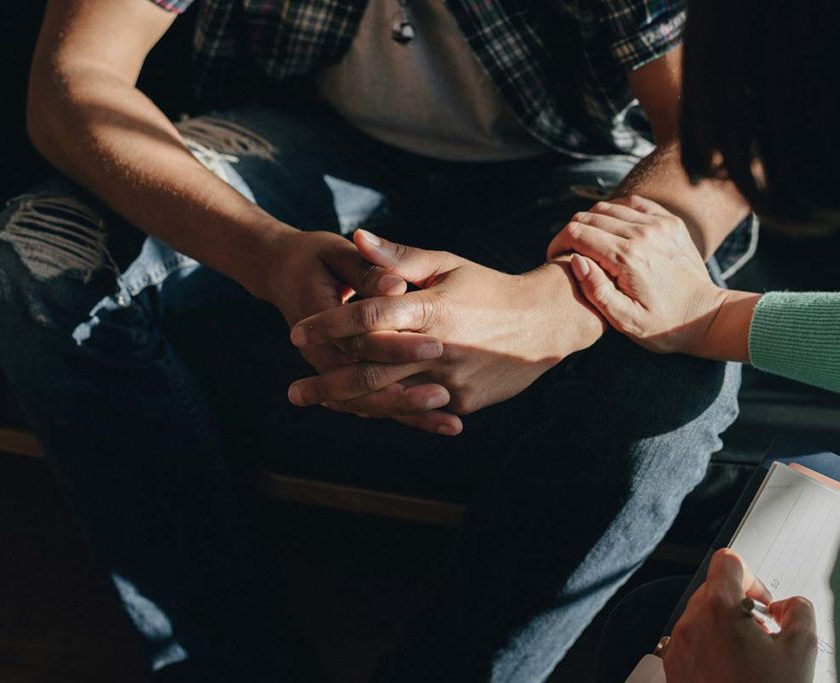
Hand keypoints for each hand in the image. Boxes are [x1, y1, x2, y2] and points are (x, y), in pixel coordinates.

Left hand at [288, 230, 596, 427]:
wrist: (545, 324)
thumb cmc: (489, 288)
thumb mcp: (447, 265)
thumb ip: (399, 259)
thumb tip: (357, 237)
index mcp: (431, 308)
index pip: (369, 318)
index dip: (329, 325)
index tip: (295, 332)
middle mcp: (438, 348)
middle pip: (369, 370)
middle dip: (327, 382)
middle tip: (293, 391)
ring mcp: (450, 380)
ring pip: (389, 397)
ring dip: (349, 403)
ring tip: (318, 402)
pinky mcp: (462, 402)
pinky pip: (415, 409)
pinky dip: (385, 410)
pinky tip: (358, 410)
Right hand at [547, 197, 729, 354]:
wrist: (706, 316)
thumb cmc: (663, 326)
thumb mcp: (624, 320)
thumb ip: (596, 290)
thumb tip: (576, 260)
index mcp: (627, 258)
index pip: (577, 233)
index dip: (558, 243)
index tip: (555, 259)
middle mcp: (642, 233)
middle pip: (589, 216)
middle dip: (571, 233)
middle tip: (568, 253)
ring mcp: (659, 223)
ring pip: (609, 207)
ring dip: (592, 222)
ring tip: (589, 245)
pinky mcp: (670, 221)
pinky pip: (633, 203)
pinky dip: (616, 212)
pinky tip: (612, 232)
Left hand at [663, 549, 817, 682]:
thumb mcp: (801, 650)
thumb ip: (799, 611)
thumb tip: (790, 606)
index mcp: (718, 607)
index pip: (728, 561)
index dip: (752, 575)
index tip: (764, 600)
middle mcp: (691, 622)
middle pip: (714, 590)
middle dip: (741, 607)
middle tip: (764, 634)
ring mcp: (678, 646)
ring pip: (702, 618)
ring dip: (726, 629)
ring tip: (751, 659)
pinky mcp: (673, 668)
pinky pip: (692, 644)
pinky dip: (712, 650)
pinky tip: (734, 673)